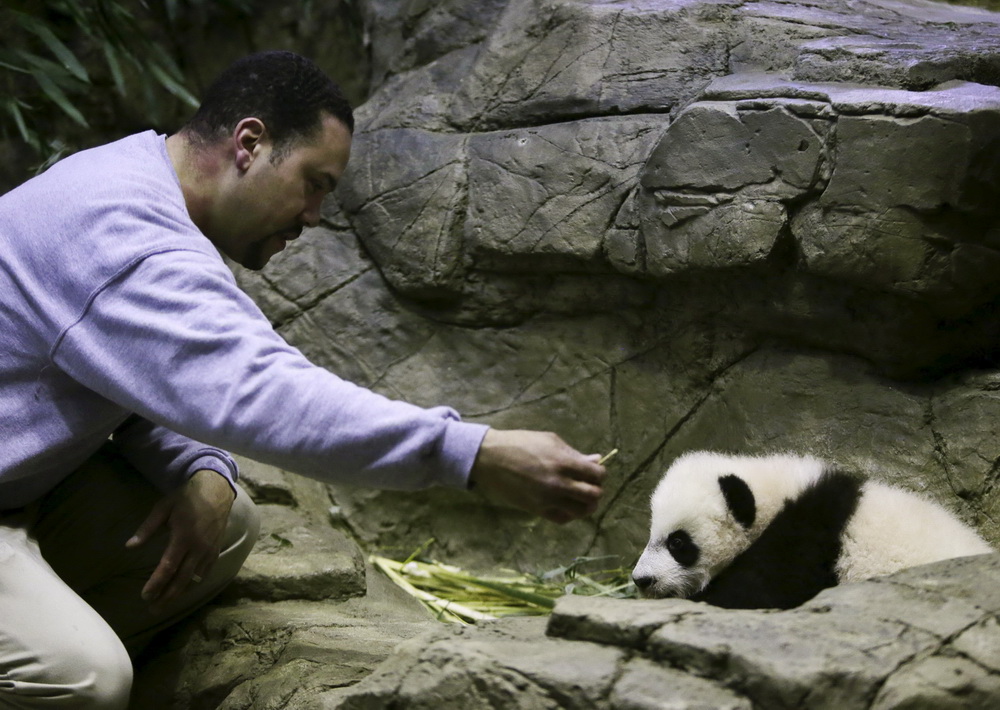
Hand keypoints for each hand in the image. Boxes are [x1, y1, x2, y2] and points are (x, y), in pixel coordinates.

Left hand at [126, 470, 234, 610]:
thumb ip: (146, 529)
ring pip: (194, 578)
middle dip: (166, 596)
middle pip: (181, 579)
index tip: (145, 596)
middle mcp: (198, 547)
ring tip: (166, 603)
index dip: (156, 584)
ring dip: (179, 592)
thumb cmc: (186, 497)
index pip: (167, 567)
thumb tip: (129, 547)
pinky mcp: (216, 549)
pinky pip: (205, 571)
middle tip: (153, 609)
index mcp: (183, 537)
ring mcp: (209, 550)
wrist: (217, 489)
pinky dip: (194, 582)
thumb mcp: (163, 508)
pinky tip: (185, 588)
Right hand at [468, 429, 606, 523]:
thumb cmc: (521, 443)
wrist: (492, 458)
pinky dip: (570, 514)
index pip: (597, 475)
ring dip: (586, 504)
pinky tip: (568, 505)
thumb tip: (596, 460)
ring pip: (581, 511)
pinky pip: (563, 519)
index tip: (594, 471)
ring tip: (581, 497)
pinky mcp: (537, 510)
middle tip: (589, 484)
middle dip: (596, 489)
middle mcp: (559, 484)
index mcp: (564, 462)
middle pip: (594, 495)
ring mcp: (548, 499)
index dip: (600, 473)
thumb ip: (574, 453)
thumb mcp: (550, 441)